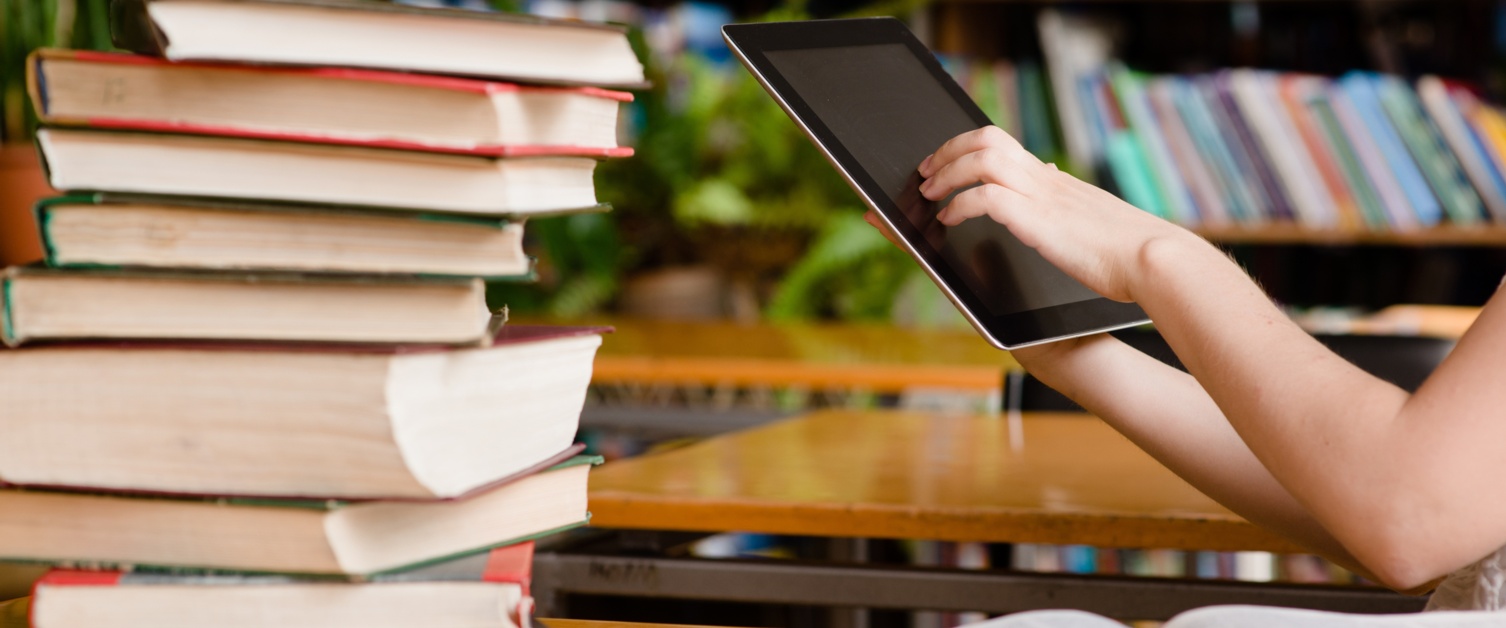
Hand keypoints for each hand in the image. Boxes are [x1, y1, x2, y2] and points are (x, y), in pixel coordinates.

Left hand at [917, 126, 1197, 302]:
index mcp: (1055, 180)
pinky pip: (986, 197)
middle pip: (987, 138)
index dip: (967, 147)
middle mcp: (1045, 180)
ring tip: (930, 193)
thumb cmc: (1129, 250)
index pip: (1003, 144)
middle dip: (948, 151)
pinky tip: (949, 219)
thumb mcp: (1090, 214)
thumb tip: (1052, 173)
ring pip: (982, 158)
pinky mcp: (1038, 220)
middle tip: (926, 173)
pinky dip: (960, 204)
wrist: (1155, 260)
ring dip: (947, 173)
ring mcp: (1042, 196)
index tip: (945, 161)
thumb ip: (1065, 196)